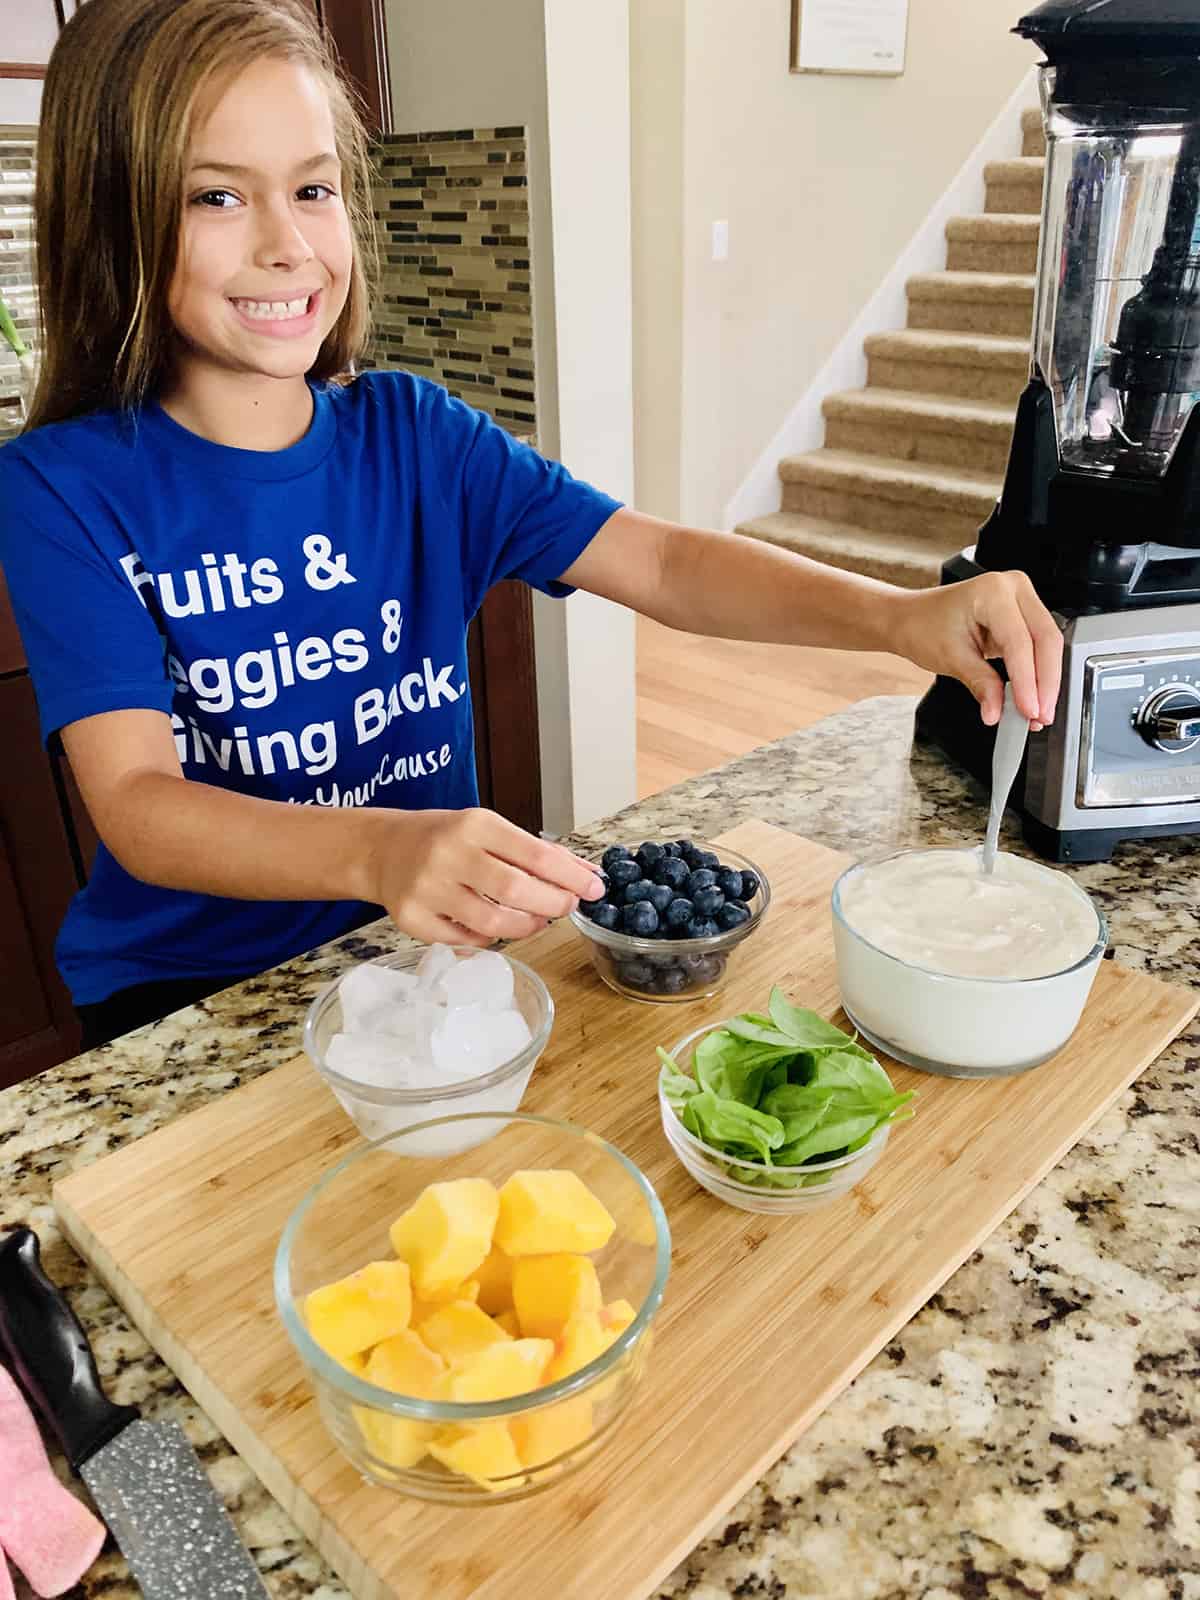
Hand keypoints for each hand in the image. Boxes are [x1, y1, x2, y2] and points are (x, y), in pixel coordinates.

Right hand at [361, 807, 605, 945]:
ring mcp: (427, 889)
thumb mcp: (490, 830)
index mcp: (474, 825)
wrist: (383, 848)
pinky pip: (464, 940)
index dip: (571, 876)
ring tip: (536, 920)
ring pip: (491, 923)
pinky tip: (495, 927)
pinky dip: (488, 939)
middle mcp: (448, 854)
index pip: (535, 853)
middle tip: (566, 908)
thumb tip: (587, 874)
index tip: (594, 888)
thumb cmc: (447, 838)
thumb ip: (537, 853)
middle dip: (553, 904)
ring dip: (526, 927)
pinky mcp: (412, 919)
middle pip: (516, 891)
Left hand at [890, 570, 1062, 730]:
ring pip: (1048, 644)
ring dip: (1045, 681)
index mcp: (993, 591)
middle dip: (1044, 683)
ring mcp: (1020, 599)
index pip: (1020, 641)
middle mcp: (1012, 588)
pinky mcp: (1022, 615)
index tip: (1029, 710)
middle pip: (1045, 640)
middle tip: (1040, 715)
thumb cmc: (922, 626)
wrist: (910, 619)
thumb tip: (998, 711)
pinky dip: (1037, 673)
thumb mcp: (951, 658)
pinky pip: (1039, 646)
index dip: (1027, 680)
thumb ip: (981, 684)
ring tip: (1038, 712)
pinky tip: (1034, 696)